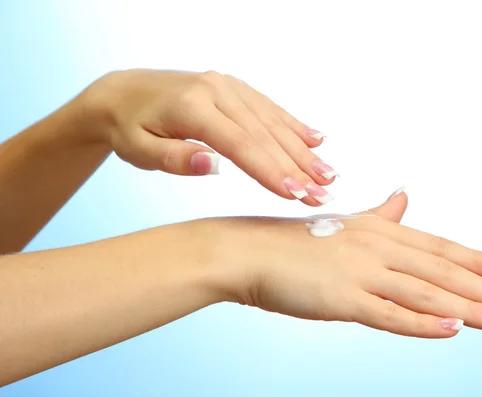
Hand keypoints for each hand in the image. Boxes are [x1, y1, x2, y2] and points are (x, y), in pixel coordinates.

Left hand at [83, 69, 336, 205]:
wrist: (122, 93)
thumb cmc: (130, 128)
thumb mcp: (139, 149)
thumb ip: (175, 158)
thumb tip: (215, 165)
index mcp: (193, 107)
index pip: (241, 145)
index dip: (271, 171)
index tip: (297, 195)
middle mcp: (216, 90)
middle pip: (264, 134)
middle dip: (297, 167)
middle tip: (323, 193)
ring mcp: (228, 86)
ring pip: (272, 121)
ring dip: (302, 150)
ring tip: (328, 174)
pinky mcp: (234, 88)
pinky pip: (268, 108)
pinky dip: (293, 125)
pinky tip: (316, 139)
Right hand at [204, 188, 481, 337]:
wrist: (244, 251)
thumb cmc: (287, 242)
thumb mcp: (341, 223)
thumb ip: (378, 215)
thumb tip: (403, 197)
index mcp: (375, 229)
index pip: (436, 246)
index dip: (475, 258)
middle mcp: (374, 246)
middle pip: (441, 270)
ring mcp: (359, 271)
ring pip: (425, 293)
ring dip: (469, 308)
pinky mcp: (341, 298)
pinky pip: (390, 314)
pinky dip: (424, 323)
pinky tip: (452, 328)